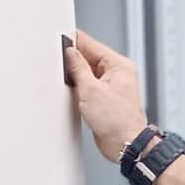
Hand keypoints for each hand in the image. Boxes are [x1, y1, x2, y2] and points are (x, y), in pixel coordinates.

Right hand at [63, 31, 149, 162]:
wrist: (125, 144)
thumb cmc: (118, 120)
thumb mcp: (90, 89)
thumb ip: (78, 68)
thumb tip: (71, 53)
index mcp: (119, 65)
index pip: (92, 44)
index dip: (74, 41)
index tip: (60, 40)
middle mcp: (117, 73)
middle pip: (89, 57)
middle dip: (73, 60)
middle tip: (59, 62)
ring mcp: (111, 86)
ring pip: (87, 72)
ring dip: (76, 76)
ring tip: (69, 81)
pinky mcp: (105, 98)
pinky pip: (88, 86)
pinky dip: (79, 87)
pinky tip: (73, 92)